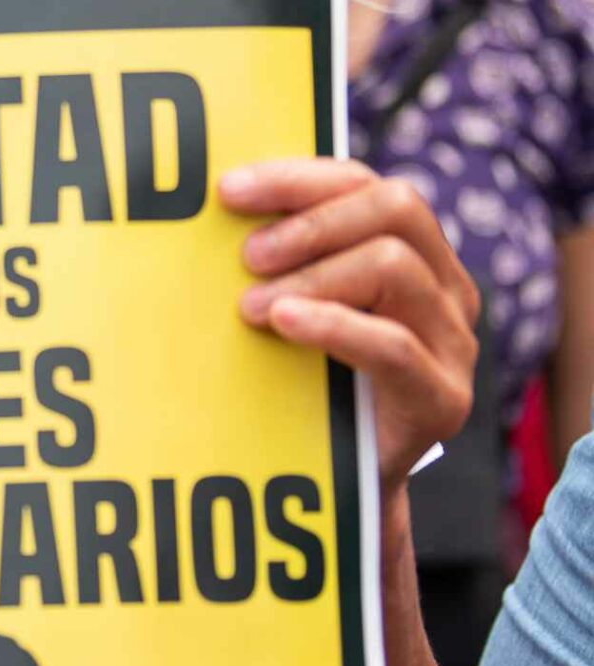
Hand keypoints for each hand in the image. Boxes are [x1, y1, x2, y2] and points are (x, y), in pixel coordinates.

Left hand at [221, 159, 478, 495]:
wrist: (338, 487)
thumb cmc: (302, 383)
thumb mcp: (292, 307)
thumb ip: (278, 259)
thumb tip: (211, 204)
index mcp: (412, 252)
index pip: (366, 183)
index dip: (298, 178)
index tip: (228, 190)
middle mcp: (446, 287)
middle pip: (396, 207)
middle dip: (311, 222)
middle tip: (246, 256)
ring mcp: (453, 342)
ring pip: (395, 267)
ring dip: (312, 277)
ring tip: (253, 306)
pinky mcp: (441, 397)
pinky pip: (392, 345)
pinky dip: (332, 325)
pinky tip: (283, 323)